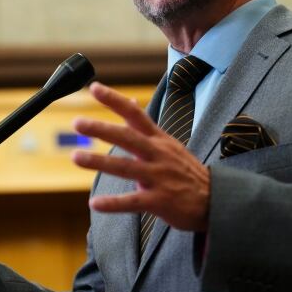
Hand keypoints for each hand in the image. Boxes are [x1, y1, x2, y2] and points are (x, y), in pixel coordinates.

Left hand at [72, 82, 210, 230]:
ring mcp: (160, 177)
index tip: (94, 87)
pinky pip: (133, 202)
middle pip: (127, 137)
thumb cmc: (185, 171)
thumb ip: (146, 128)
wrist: (215, 200)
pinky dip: (113, 204)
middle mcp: (158, 154)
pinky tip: (95, 204)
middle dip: (101, 129)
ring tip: (76, 156)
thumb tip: (131, 103)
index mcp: (159, 139)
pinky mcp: (161, 200)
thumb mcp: (168, 144)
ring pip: (126, 167)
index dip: (115, 100)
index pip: (135, 114)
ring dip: (99, 162)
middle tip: (77, 122)